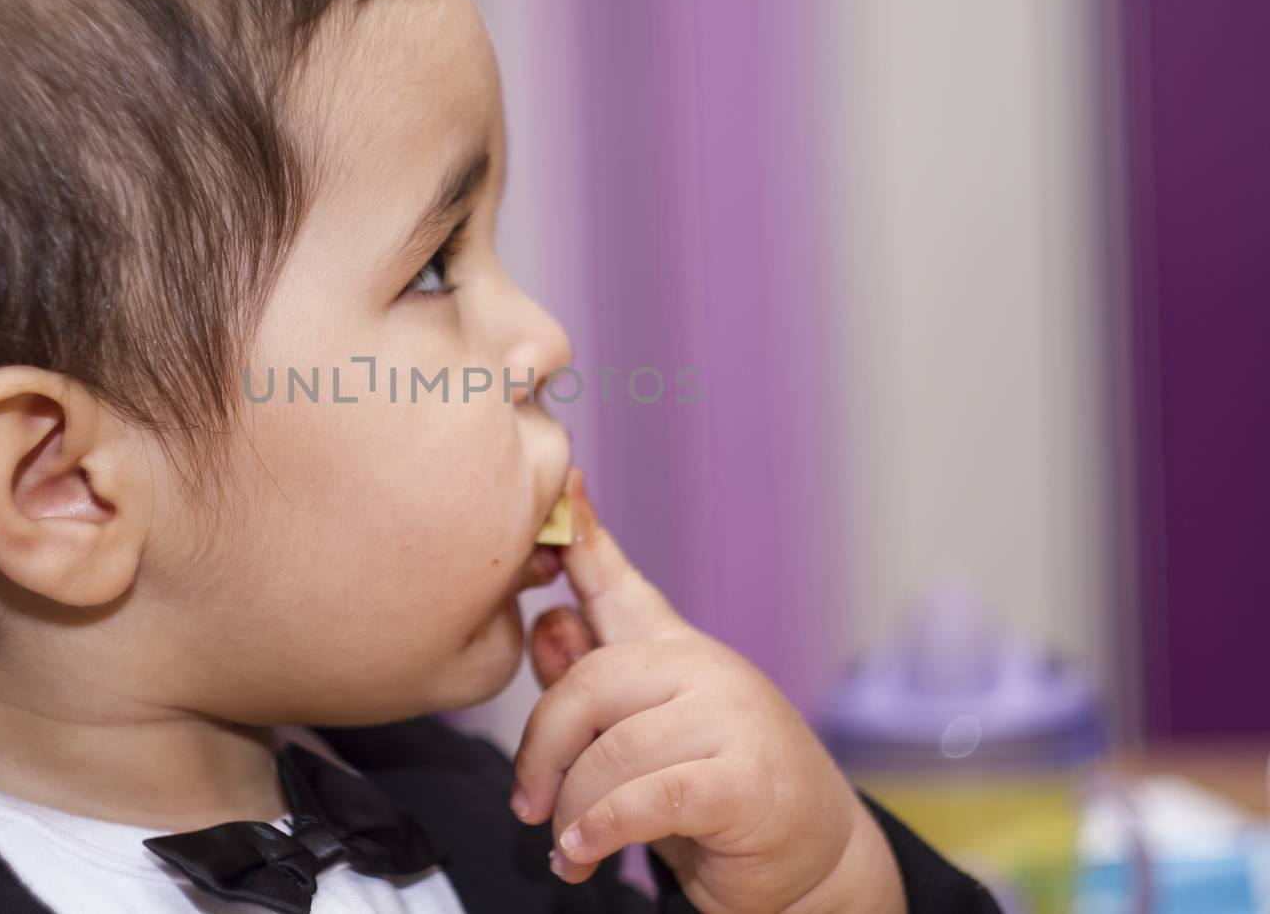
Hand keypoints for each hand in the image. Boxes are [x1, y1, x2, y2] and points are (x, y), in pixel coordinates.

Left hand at [510, 467, 905, 913]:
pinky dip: (601, 832)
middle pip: (588, 685)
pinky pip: (644, 798)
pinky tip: (587, 854)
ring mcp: (731, 718)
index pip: (618, 583)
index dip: (583, 532)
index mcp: (674, 652)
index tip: (562, 481)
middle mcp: (705, 669)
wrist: (813, 861)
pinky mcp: (744, 781)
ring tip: (569, 849)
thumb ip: (592, 688)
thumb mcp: (642, 739)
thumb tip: (547, 625)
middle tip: (528, 806)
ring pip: (610, 752)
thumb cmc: (718, 795)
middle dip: (543, 752)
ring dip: (572, 812)